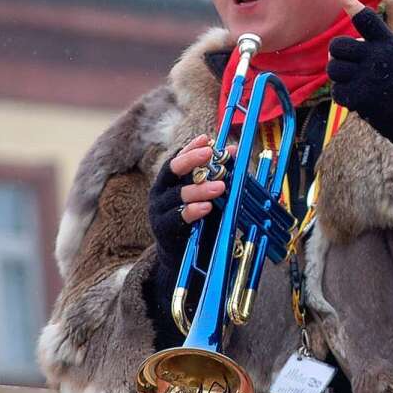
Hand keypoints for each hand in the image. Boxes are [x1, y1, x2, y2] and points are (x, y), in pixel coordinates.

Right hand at [148, 134, 231, 266]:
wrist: (181, 254)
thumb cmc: (198, 218)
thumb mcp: (210, 195)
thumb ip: (218, 174)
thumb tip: (233, 150)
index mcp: (170, 180)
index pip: (178, 158)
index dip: (191, 148)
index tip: (206, 138)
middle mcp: (160, 192)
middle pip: (171, 171)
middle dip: (190, 160)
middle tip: (209, 153)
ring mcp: (159, 211)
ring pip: (177, 195)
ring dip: (199, 189)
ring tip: (220, 186)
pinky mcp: (163, 230)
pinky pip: (177, 218)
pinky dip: (192, 211)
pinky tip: (207, 207)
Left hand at [327, 0, 392, 167]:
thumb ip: (370, 48)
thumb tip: (338, 50)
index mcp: (388, 43)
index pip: (365, 18)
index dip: (347, 2)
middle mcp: (378, 56)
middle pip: (337, 46)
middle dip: (337, 55)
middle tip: (348, 64)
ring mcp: (368, 77)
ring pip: (332, 69)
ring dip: (339, 76)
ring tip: (356, 82)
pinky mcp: (360, 97)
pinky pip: (337, 91)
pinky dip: (344, 96)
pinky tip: (359, 98)